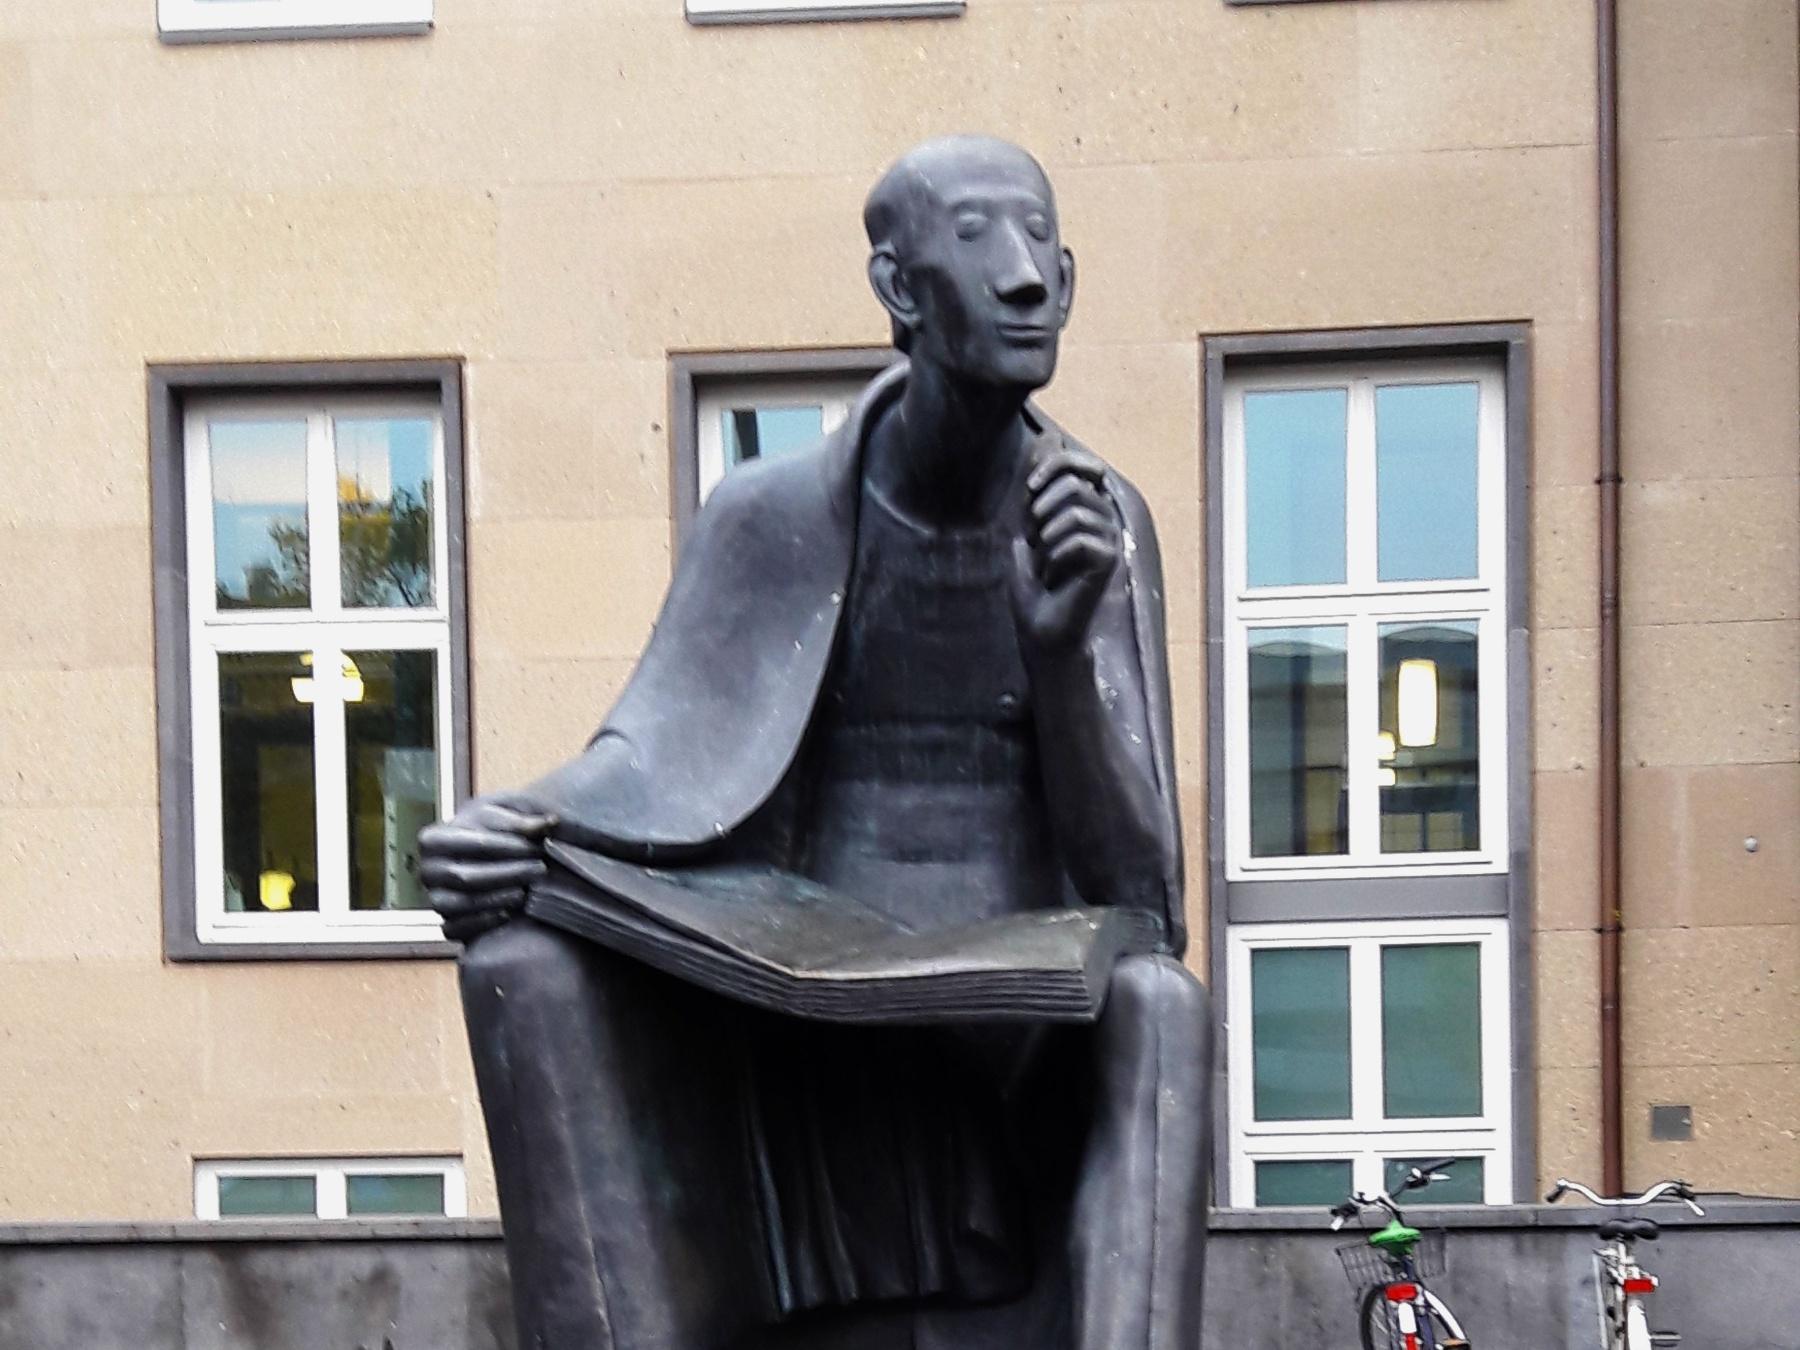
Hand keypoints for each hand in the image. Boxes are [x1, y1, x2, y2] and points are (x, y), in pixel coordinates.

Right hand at [418, 793, 555, 941]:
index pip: (475, 844)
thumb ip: (523, 823)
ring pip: (462, 904)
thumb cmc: (487, 835)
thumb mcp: (500, 820)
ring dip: (497, 898)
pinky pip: (459, 929)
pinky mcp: (446, 925)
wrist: (480, 860)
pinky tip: (510, 913)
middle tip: (539, 869)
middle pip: (467, 876)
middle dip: (508, 874)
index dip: (509, 846)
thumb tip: (550, 822)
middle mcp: (427, 872)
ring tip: (527, 892)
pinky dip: (485, 922)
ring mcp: (434, 900)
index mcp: (433, 840)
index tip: (536, 846)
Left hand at [1010, 445, 1120, 652]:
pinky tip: (1056, 576)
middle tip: (1037, 543)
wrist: (1039, 625)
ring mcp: (1109, 538)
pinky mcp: (1110, 560)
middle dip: (1042, 511)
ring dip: (1047, 538)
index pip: (1082, 463)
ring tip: (1046, 563)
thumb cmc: (1032, 581)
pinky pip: (1080, 538)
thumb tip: (1049, 435)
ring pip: (1077, 510)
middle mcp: (1103, 517)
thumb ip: (1038, 486)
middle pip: (1075, 484)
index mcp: (1084, 506)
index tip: (1031, 488)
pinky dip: (1056, 557)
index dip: (1057, 465)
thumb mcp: (1027, 524)